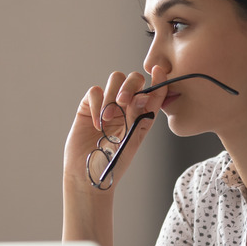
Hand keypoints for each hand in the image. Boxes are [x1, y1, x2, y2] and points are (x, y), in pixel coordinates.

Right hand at [63, 66, 167, 191]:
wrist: (87, 174)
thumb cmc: (113, 163)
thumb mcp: (131, 141)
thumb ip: (138, 118)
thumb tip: (143, 96)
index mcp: (143, 115)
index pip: (154, 92)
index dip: (158, 80)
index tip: (159, 71)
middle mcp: (127, 107)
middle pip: (134, 79)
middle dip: (130, 86)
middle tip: (123, 102)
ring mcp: (108, 105)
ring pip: (115, 79)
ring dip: (113, 94)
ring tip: (108, 117)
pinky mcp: (89, 107)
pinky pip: (95, 91)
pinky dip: (96, 104)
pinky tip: (96, 123)